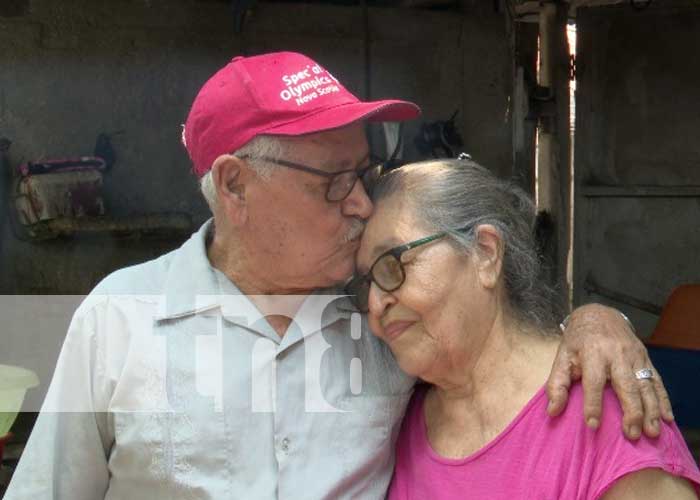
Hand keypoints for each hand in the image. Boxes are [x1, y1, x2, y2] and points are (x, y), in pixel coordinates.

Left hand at [546, 304, 673, 439]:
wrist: (599, 315)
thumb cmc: (578, 341)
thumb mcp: (562, 357)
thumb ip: (556, 384)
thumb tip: (552, 411)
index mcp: (592, 353)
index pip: (593, 382)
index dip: (592, 404)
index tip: (592, 425)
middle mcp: (616, 354)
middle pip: (627, 385)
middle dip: (632, 412)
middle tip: (632, 435)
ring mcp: (634, 356)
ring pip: (646, 385)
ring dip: (651, 410)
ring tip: (651, 432)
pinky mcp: (646, 358)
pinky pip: (657, 381)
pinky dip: (664, 400)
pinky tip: (667, 418)